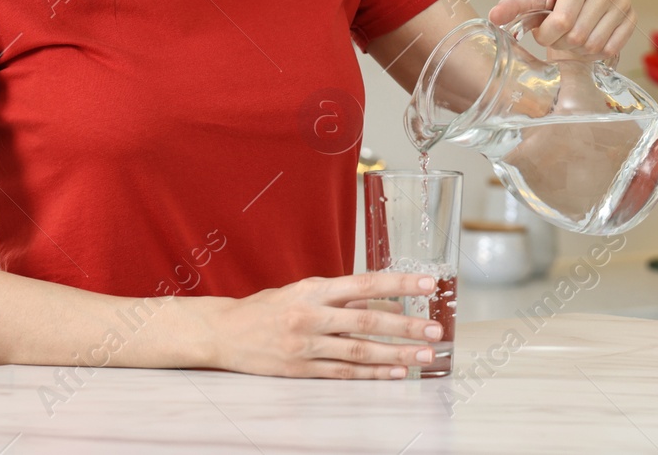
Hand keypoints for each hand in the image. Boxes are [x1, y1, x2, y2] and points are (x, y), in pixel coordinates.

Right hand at [207, 272, 443, 378]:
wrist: (222, 333)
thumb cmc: (268, 308)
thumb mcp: (302, 290)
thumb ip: (339, 296)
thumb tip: (381, 300)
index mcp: (313, 290)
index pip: (364, 283)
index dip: (398, 283)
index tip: (427, 283)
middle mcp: (311, 317)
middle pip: (366, 322)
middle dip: (404, 326)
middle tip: (434, 330)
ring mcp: (306, 346)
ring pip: (360, 352)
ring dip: (396, 354)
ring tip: (424, 355)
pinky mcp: (301, 370)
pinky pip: (344, 374)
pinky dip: (373, 374)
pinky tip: (396, 372)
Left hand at [488, 0, 635, 60]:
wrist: (579, 5)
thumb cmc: (554, 2)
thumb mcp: (533, 2)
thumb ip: (513, 7)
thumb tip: (494, 16)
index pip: (562, 20)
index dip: (547, 35)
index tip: (543, 32)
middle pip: (578, 35)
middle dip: (561, 43)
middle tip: (558, 36)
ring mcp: (622, 0)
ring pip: (594, 44)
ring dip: (578, 50)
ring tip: (571, 38)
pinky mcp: (632, 17)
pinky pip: (612, 48)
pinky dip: (595, 53)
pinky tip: (587, 42)